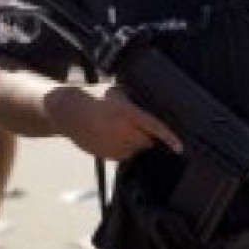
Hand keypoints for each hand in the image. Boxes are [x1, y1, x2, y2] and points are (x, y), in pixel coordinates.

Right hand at [45, 83, 183, 160]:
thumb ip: (133, 100)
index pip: (155, 127)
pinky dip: (122, 150)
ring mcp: (113, 145)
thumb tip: (149, 102)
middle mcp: (122, 131)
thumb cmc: (94, 98)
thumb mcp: (116, 92)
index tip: (179, 147)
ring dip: (134, 143)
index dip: (169, 138)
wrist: (68, 112)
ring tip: (121, 130)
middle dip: (146, 136)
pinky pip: (122, 156)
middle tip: (136, 126)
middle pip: (146, 141)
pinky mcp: (104, 154)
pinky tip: (112, 137)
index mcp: (128, 114)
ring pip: (134, 150)